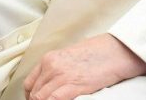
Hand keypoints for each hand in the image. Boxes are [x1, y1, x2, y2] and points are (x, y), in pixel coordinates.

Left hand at [24, 34, 145, 99]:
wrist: (116, 50)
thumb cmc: (98, 53)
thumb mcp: (70, 57)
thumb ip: (58, 68)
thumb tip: (52, 83)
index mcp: (49, 58)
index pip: (30, 82)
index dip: (30, 96)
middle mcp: (51, 66)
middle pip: (35, 93)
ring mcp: (61, 76)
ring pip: (40, 98)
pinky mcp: (73, 85)